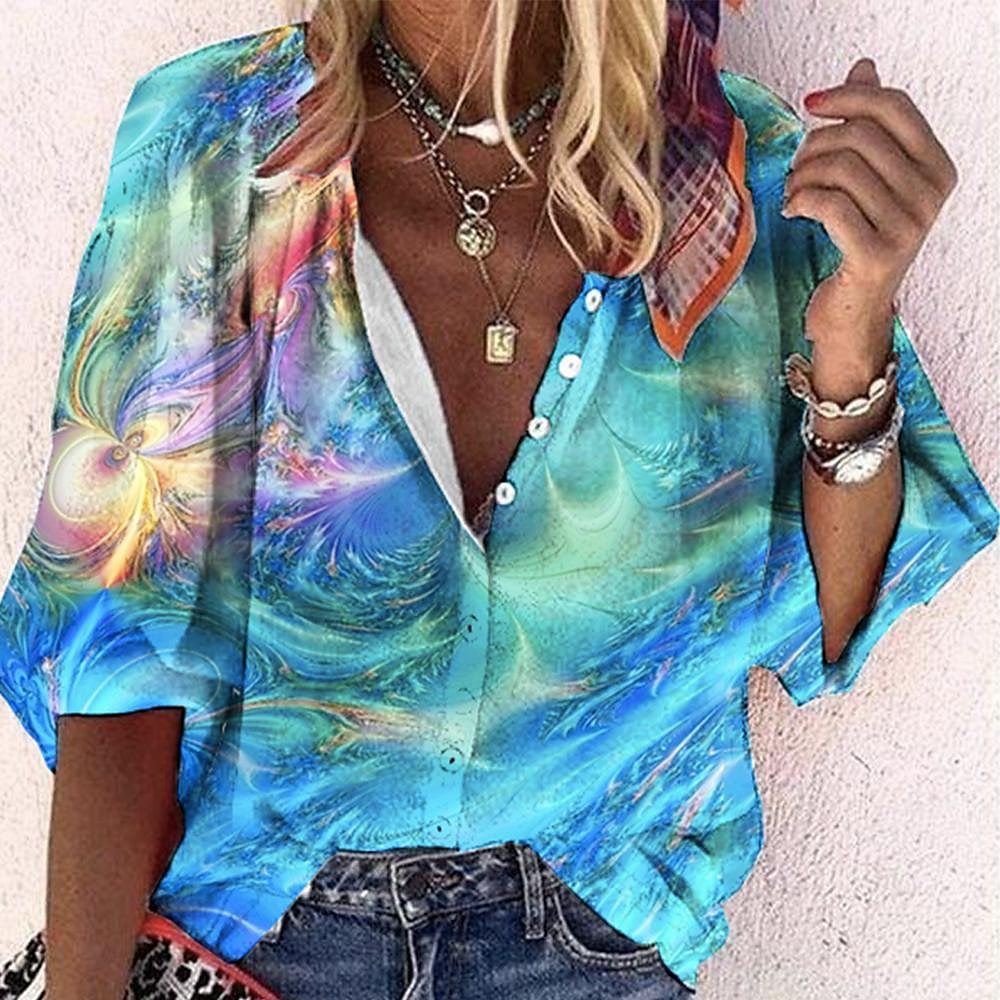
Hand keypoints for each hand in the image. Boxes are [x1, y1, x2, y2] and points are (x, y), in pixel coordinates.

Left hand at [782, 57, 957, 356]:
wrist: (853, 311)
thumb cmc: (857, 240)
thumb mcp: (867, 179)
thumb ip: (869, 125)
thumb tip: (863, 68)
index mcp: (937, 168)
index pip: (894, 106)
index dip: (847, 96)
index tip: (809, 104)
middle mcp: (931, 196)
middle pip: (860, 135)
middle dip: (814, 144)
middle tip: (795, 168)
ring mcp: (908, 228)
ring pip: (841, 168)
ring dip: (802, 175)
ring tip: (792, 193)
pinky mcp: (876, 255)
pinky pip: (829, 204)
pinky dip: (800, 201)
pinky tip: (791, 211)